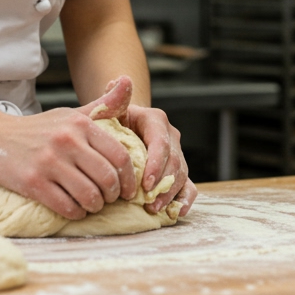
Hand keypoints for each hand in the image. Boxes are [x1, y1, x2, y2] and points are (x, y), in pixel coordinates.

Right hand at [0, 79, 135, 219]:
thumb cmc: (40, 128)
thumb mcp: (72, 114)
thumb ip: (103, 104)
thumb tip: (128, 80)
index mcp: (80, 124)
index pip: (119, 155)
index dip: (129, 178)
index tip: (128, 190)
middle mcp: (66, 141)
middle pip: (107, 178)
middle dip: (113, 195)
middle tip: (110, 199)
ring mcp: (49, 162)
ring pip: (89, 195)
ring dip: (95, 206)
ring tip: (93, 204)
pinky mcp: (33, 182)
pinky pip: (66, 206)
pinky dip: (76, 213)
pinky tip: (75, 209)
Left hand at [109, 79, 194, 215]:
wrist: (118, 130)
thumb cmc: (108, 122)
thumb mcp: (106, 112)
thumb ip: (110, 100)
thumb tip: (117, 81)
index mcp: (154, 119)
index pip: (161, 141)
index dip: (156, 163)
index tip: (145, 182)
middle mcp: (170, 136)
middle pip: (174, 161)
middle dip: (163, 183)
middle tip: (149, 201)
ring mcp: (175, 154)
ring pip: (182, 175)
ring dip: (170, 194)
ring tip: (154, 209)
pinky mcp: (177, 172)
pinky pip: (188, 186)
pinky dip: (184, 199)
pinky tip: (176, 212)